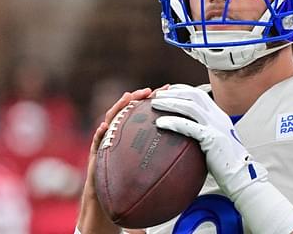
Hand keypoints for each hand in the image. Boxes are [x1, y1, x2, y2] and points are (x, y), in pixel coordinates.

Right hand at [77, 87, 163, 233]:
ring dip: (118, 108)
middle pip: (128, 110)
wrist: (112, 203)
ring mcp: (107, 142)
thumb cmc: (134, 185)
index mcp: (135, 134)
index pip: (146, 112)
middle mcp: (120, 134)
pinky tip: (103, 127)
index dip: (157, 99)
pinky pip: (96, 143)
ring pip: (110, 120)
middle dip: (137, 97)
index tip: (171, 89)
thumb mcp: (153, 167)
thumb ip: (168, 156)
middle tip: (149, 90)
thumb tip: (197, 151)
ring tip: (127, 98)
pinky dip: (98, 134)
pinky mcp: (95, 155)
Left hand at [152, 84, 292, 233]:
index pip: (199, 95)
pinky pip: (189, 126)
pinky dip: (173, 122)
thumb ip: (204, 133)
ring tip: (155, 105)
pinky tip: (161, 123)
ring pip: (190, 107)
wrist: (241, 176)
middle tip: (157, 95)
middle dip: (174, 93)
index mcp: (219, 116)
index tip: (168, 91)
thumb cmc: (226, 164)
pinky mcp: (213, 138)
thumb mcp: (216, 143)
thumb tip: (186, 134)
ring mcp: (216, 126)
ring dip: (170, 103)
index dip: (183, 90)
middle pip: (193, 96)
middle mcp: (218, 117)